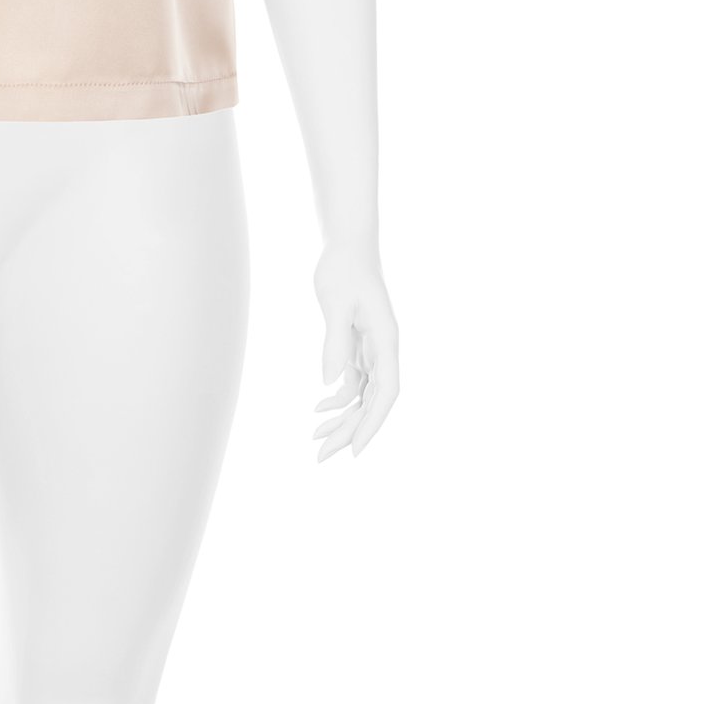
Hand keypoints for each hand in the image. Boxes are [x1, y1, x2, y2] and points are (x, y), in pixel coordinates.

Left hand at [311, 241, 398, 460]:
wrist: (347, 245)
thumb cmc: (344, 268)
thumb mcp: (336, 304)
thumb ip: (335, 343)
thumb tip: (329, 384)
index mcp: (387, 340)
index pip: (386, 392)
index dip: (373, 424)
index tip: (355, 450)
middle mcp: (385, 350)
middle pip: (372, 402)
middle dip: (350, 431)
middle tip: (322, 458)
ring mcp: (373, 350)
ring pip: (363, 397)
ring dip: (341, 420)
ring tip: (315, 441)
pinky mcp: (359, 347)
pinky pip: (353, 383)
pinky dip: (337, 400)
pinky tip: (317, 410)